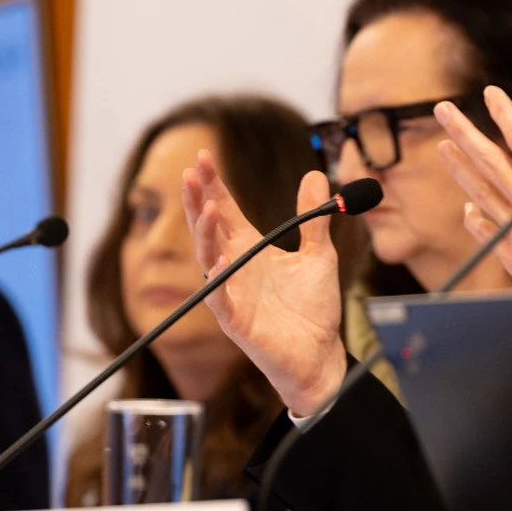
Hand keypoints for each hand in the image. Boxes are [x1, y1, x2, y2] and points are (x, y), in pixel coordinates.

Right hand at [181, 157, 344, 415]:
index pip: (224, 210)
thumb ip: (313, 217)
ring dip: (204, 232)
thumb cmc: (313, 309)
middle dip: (197, 199)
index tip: (203, 157)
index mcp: (250, 249)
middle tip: (191, 171)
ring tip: (205, 206)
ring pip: (208, 258)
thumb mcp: (319, 254)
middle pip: (208, 227)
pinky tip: (219, 258)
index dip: (213, 184)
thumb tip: (314, 175)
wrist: (321, 353)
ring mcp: (231, 293)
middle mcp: (235, 267)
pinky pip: (219, 298)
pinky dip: (218, 278)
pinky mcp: (235, 321)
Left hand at [434, 86, 511, 290]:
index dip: (506, 113)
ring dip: (459, 167)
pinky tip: (468, 203)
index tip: (491, 93)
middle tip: (443, 109)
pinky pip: (483, 228)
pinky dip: (474, 212)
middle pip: (490, 162)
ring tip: (443, 145)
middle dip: (463, 132)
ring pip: (479, 192)